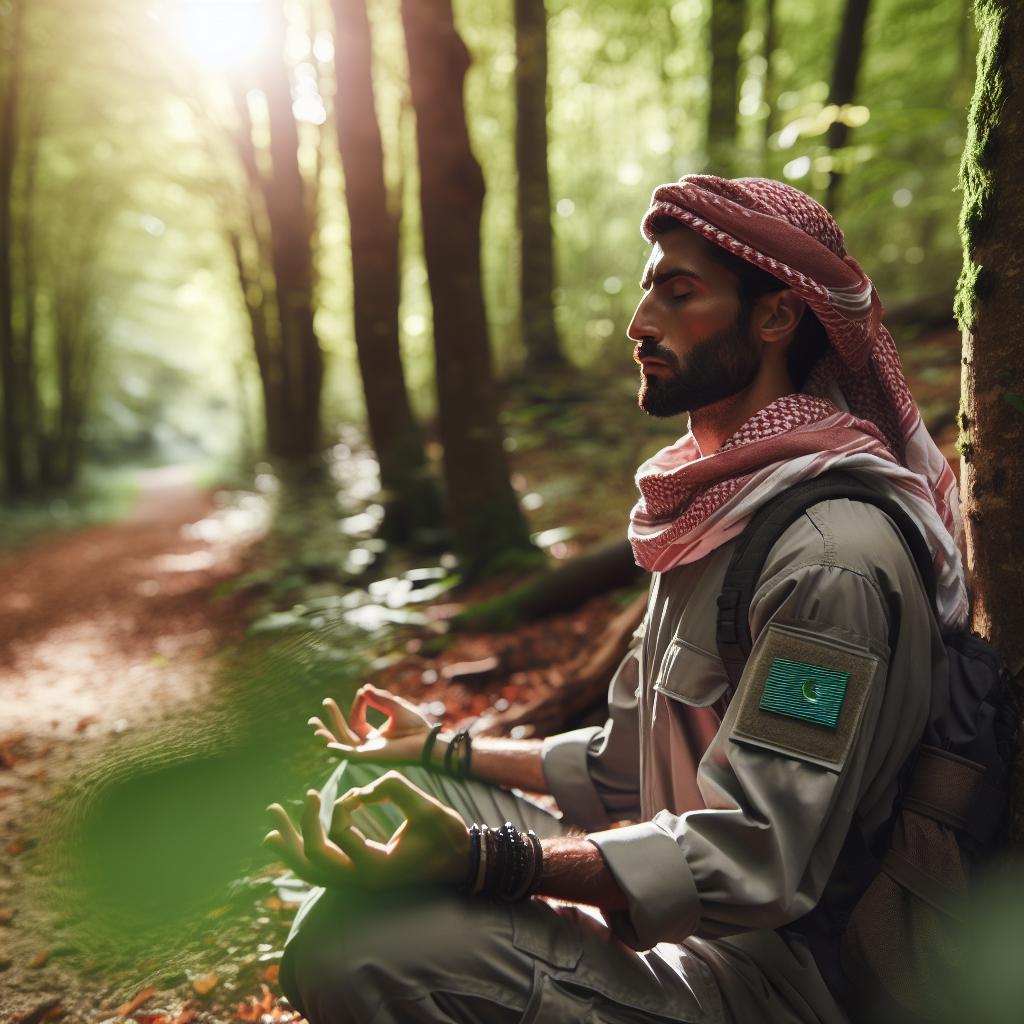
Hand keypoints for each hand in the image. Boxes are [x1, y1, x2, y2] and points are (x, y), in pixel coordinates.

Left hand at [263, 771, 469, 888]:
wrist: (460, 861)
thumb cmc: (446, 835)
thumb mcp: (426, 806)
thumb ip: (393, 788)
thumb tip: (361, 789)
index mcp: (376, 867)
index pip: (340, 836)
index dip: (343, 806)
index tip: (361, 792)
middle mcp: (361, 880)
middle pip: (314, 860)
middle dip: (299, 829)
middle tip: (302, 798)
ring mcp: (358, 881)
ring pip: (312, 872)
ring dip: (290, 849)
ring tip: (271, 829)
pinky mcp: (358, 874)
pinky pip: (321, 870)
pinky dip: (302, 855)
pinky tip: (288, 841)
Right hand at [308, 684, 433, 763]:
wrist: (426, 741)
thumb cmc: (417, 727)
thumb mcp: (396, 708)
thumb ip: (380, 699)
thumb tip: (363, 689)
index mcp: (375, 736)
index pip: (357, 721)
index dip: (357, 705)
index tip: (362, 692)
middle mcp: (369, 746)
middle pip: (344, 733)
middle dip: (332, 719)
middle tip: (325, 702)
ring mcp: (368, 753)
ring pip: (342, 744)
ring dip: (327, 734)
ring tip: (313, 723)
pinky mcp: (369, 758)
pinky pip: (349, 755)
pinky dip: (337, 750)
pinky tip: (326, 742)